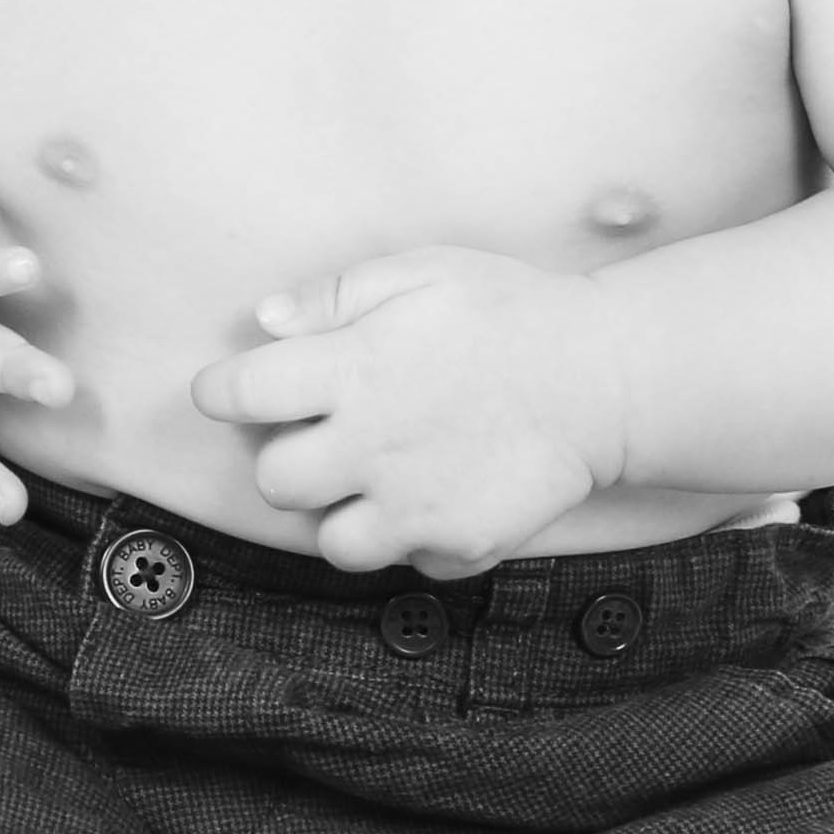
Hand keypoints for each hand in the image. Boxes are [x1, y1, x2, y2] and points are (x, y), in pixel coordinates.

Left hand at [185, 246, 626, 576]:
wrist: (608, 377)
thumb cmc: (512, 312)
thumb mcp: (422, 272)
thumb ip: (335, 297)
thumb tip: (265, 320)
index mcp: (352, 370)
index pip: (237, 396)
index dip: (224, 392)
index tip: (237, 390)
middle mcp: (370, 446)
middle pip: (273, 480)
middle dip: (285, 458)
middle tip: (322, 435)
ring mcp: (414, 505)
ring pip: (328, 541)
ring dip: (340, 513)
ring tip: (372, 480)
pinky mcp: (457, 544)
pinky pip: (404, 561)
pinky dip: (410, 538)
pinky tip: (434, 498)